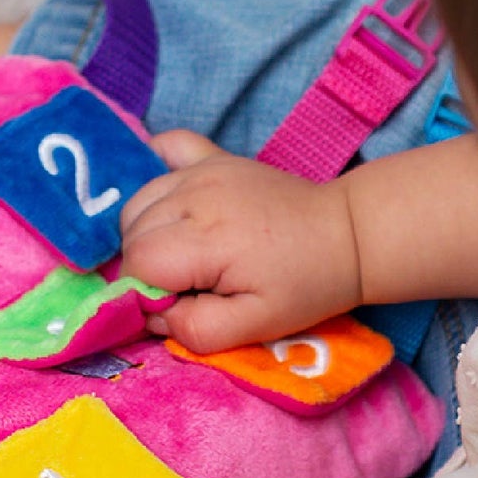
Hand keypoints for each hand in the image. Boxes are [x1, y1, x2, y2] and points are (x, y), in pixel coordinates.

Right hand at [118, 132, 362, 352]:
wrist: (346, 235)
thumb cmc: (304, 285)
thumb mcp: (255, 326)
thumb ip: (195, 329)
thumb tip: (151, 316)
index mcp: (207, 239)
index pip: (137, 263)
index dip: (146, 291)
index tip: (180, 303)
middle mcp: (197, 195)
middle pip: (131, 231)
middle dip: (145, 265)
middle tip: (187, 283)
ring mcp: (204, 169)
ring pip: (138, 200)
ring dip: (146, 230)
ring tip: (184, 252)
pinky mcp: (213, 156)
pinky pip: (164, 147)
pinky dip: (154, 170)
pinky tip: (171, 200)